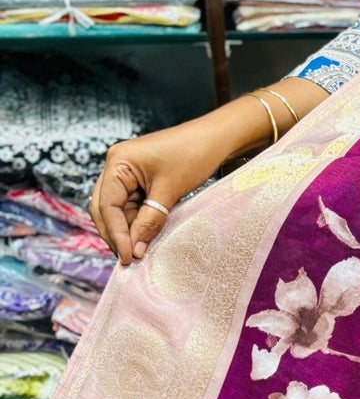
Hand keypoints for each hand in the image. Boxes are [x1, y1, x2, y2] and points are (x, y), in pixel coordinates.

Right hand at [89, 121, 219, 266]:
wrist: (216, 138)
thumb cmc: (193, 155)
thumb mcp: (169, 192)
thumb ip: (149, 221)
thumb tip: (134, 250)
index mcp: (118, 162)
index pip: (107, 205)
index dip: (116, 234)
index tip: (127, 257)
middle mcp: (116, 165)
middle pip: (105, 208)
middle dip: (116, 234)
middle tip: (129, 259)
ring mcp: (126, 172)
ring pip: (117, 209)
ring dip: (126, 230)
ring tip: (138, 252)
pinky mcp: (139, 179)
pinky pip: (131, 205)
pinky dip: (136, 222)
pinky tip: (143, 238)